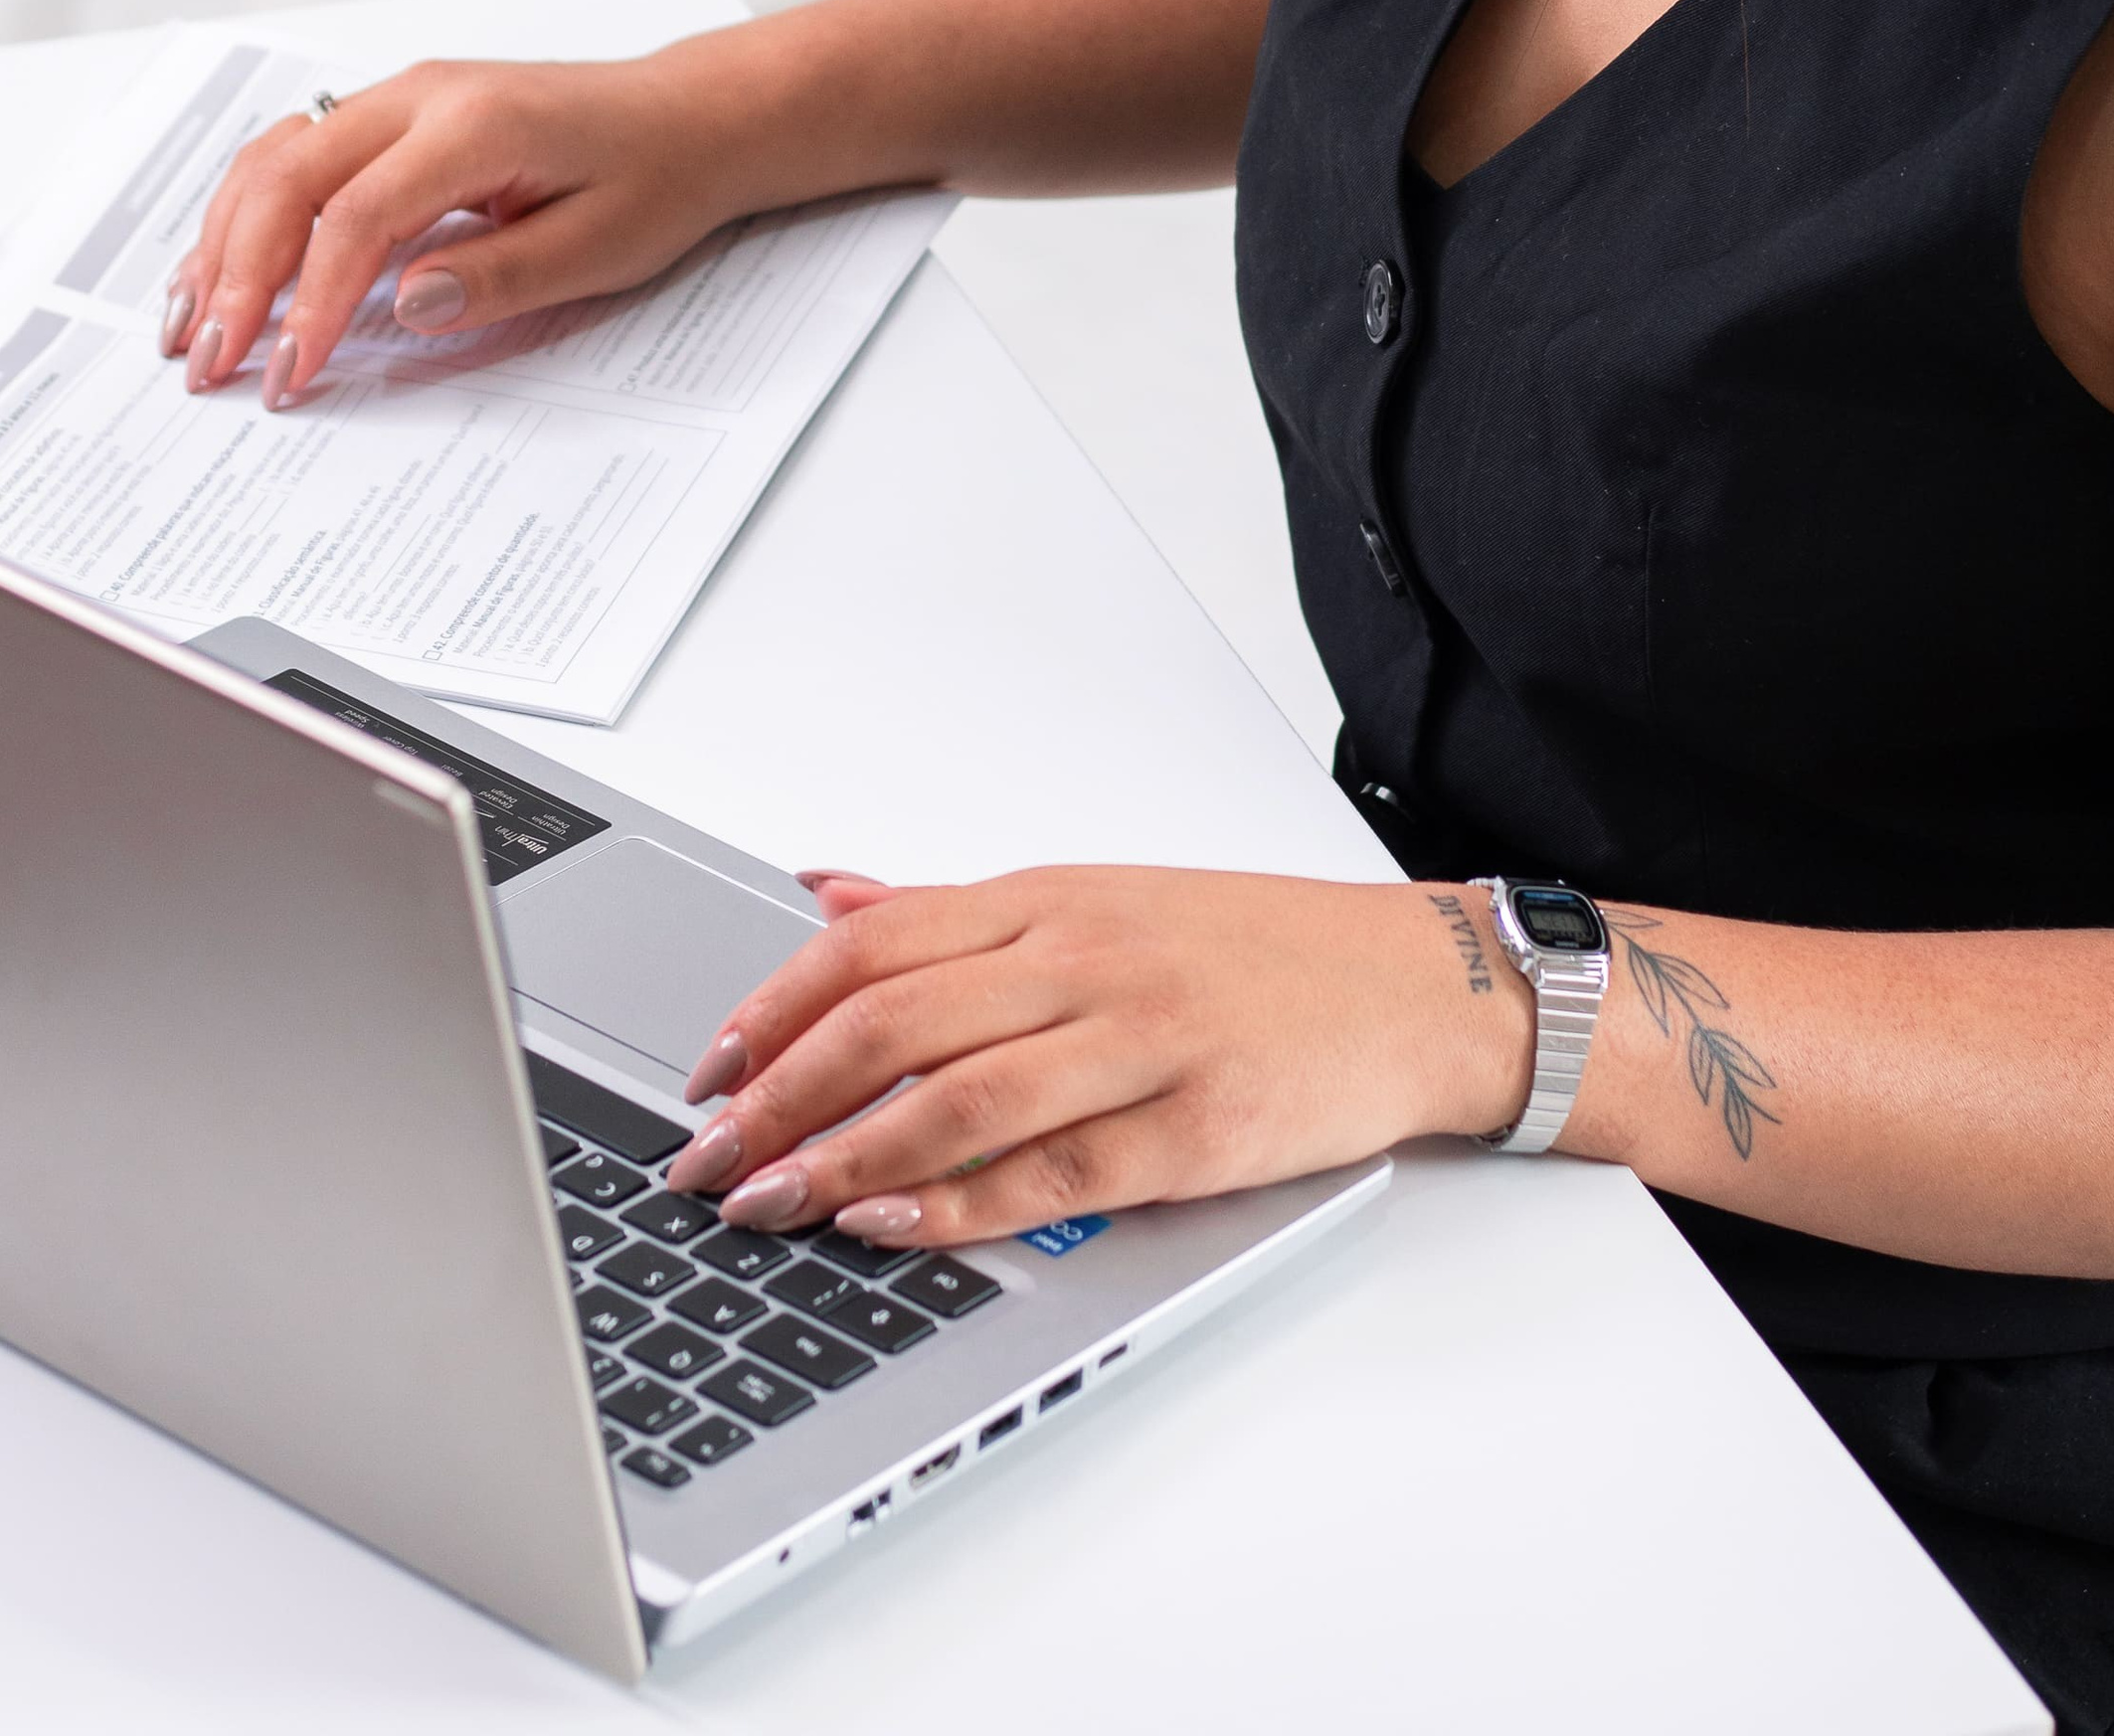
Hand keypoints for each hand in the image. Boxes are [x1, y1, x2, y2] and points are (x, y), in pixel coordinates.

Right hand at [163, 40, 772, 404]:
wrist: (686, 117)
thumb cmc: (653, 177)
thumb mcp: (599, 246)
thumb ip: (498, 277)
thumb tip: (403, 307)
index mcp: (472, 125)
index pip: (357, 216)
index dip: (311, 302)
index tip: (289, 375)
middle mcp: (420, 98)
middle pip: (289, 178)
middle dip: (237, 276)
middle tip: (207, 364)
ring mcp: (399, 100)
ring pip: (274, 159)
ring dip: (222, 241)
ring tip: (184, 326)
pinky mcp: (391, 118)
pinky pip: (296, 157)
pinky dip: (247, 214)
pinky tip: (218, 270)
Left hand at [659, 865, 1535, 1245]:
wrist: (1409, 985)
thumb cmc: (1251, 949)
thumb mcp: (1096, 899)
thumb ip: (954, 911)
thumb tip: (826, 888)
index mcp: (1048, 900)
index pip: (872, 942)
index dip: (772, 1009)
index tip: (708, 1074)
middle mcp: (1081, 958)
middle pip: (891, 1018)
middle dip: (777, 1097)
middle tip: (704, 1161)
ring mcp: (1138, 1041)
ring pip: (955, 1097)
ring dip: (842, 1159)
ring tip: (769, 1206)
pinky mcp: (1191, 1128)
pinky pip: (1052, 1171)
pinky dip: (956, 1203)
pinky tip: (889, 1226)